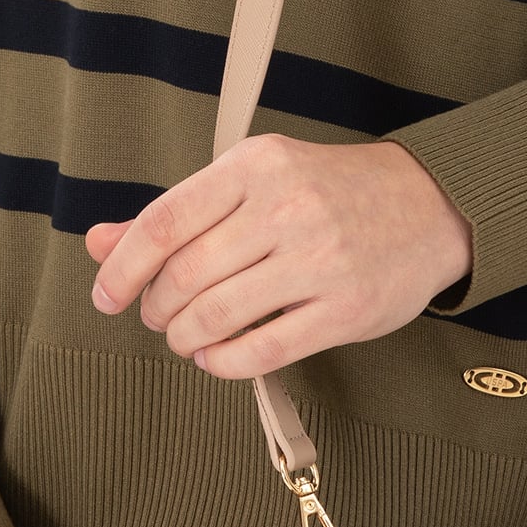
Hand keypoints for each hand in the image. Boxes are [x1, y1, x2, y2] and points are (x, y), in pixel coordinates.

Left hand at [85, 133, 471, 377]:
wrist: (428, 203)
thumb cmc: (326, 190)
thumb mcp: (252, 180)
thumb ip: (178, 213)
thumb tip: (98, 242)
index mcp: (256, 165)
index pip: (164, 221)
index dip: (122, 267)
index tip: (107, 296)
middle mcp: (286, 206)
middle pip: (184, 275)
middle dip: (155, 308)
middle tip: (156, 317)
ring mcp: (319, 259)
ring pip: (217, 316)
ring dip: (184, 338)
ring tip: (186, 337)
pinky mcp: (347, 309)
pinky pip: (264, 350)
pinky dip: (224, 362)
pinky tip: (217, 356)